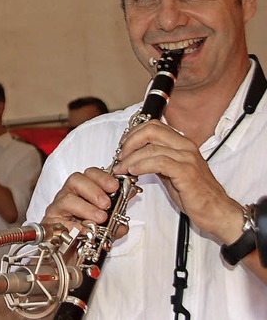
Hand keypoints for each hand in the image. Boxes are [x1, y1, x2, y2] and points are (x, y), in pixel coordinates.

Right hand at [41, 167, 126, 238]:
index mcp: (81, 192)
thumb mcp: (105, 226)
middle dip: (94, 190)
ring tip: (100, 219)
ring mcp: (57, 209)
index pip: (89, 174)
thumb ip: (115, 219)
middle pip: (75, 180)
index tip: (114, 186)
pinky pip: (60, 221)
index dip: (102, 177)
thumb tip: (126, 215)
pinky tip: (84, 231)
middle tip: (106, 204)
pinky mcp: (49, 223)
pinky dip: (74, 225)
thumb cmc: (84, 236)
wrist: (69, 256)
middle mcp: (67, 196)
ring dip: (87, 208)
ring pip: (67, 199)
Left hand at [112, 119, 242, 242]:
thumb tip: (134, 156)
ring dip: (131, 158)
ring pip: (151, 147)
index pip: (153, 125)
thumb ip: (156, 160)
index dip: (133, 133)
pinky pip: (159, 162)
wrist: (216, 210)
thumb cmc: (194, 193)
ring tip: (122, 168)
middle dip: (129, 142)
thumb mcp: (171, 171)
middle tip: (120, 156)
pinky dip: (142, 165)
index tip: (123, 147)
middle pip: (151, 131)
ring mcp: (187, 158)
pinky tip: (134, 172)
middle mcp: (185, 146)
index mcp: (181, 143)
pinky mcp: (187, 172)